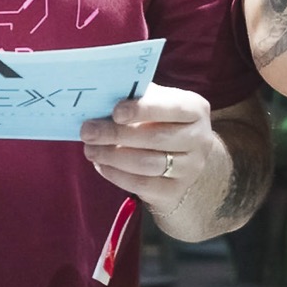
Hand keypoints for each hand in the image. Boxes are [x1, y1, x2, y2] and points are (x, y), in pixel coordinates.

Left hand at [80, 84, 220, 212]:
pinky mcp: (175, 191)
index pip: (172, 107)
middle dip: (117, 134)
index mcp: (195, 109)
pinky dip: (117, 175)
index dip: (143, 109)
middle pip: (156, 138)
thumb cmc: (162, 122)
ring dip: (113, 156)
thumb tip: (102, 95)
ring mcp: (190, 168)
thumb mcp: (158, 103)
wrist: (183, 159)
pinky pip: (142, 185)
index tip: (115, 112)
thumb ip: (137, 97)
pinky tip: (101, 164)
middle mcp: (199, 139)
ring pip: (147, 164)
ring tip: (90, 149)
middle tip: (88, 131)